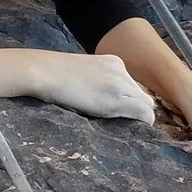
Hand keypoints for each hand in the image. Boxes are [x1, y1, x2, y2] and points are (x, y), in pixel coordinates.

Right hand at [39, 52, 155, 125]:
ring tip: (128, 128)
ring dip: (140, 116)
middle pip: (142, 94)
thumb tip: (100, 99)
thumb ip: (97, 82)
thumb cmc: (53, 75)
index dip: (131, 100)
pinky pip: (143, 111)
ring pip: (146, 103)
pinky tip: (137, 129)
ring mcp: (120, 83)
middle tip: (126, 123)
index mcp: (113, 61)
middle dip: (137, 109)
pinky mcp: (116, 98)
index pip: (132, 85)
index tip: (122, 113)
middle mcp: (121, 70)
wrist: (45, 71)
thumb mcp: (82, 73)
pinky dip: (144, 122)